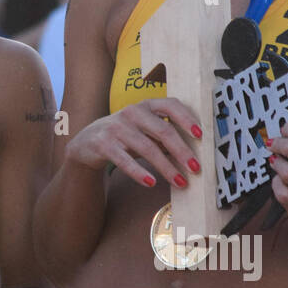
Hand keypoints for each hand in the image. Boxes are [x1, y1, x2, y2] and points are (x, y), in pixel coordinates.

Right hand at [63, 96, 203, 188]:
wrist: (87, 142)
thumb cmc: (126, 136)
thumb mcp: (145, 129)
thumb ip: (165, 135)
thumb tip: (196, 152)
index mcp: (146, 105)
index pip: (170, 105)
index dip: (187, 119)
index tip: (200, 136)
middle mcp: (132, 112)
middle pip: (163, 130)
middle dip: (182, 151)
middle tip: (196, 168)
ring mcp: (116, 127)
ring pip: (147, 148)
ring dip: (166, 167)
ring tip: (181, 182)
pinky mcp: (104, 144)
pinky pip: (125, 160)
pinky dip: (139, 172)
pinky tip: (151, 183)